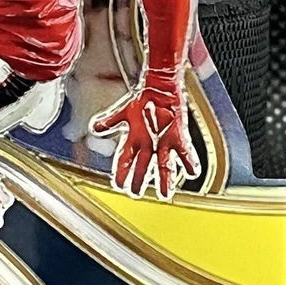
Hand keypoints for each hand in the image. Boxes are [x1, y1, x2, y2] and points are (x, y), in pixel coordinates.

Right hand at [90, 75, 200, 200]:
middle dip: (139, 180)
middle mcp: (149, 145)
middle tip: (135, 193)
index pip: (125, 160)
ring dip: (164, 180)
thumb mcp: (123, 112)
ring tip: (165, 195)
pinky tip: (191, 172)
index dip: (121, 173)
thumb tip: (94, 128)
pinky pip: (184, 152)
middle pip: (143, 166)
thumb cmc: (142, 101)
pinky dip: (188, 162)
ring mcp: (164, 143)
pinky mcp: (178, 137)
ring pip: (164, 165)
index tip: (118, 185)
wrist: (160, 89)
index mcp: (133, 140)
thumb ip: (109, 121)